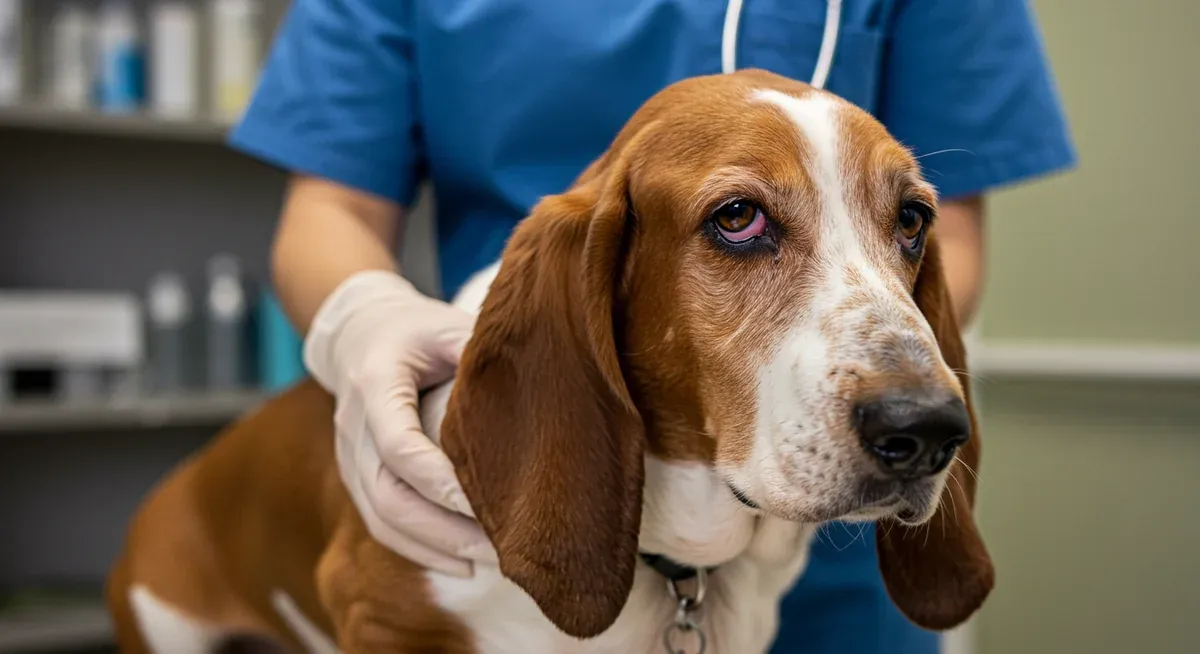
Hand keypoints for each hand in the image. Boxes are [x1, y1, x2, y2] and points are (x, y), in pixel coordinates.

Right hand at [304, 270, 496, 576]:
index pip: (398, 443)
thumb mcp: (448, 326)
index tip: (484, 503)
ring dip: (433, 547)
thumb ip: (481, 354)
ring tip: (487, 561)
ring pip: (380, 517)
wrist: (359, 333)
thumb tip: (539, 384)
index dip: (437, 479)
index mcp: (375, 381)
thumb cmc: (417, 329)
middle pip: (387, 493)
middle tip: (497, 547)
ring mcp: (348, 454)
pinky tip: (461, 565)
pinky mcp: (355, 475)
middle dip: (442, 529)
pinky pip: (379, 523)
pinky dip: (418, 549)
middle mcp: (353, 423)